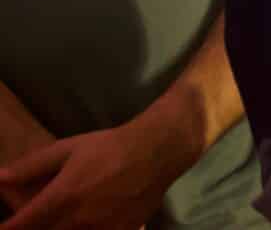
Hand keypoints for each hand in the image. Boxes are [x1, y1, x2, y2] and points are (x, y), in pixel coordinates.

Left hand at [0, 115, 193, 229]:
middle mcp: (78, 219)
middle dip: (35, 229)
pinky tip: (88, 222)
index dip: (9, 228)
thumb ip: (32, 166)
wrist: (157, 151)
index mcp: (62, 197)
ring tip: (67, 218)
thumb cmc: (109, 147)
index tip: (6, 227)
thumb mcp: (68, 148)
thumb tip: (0, 177)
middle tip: (37, 220)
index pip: (22, 224)